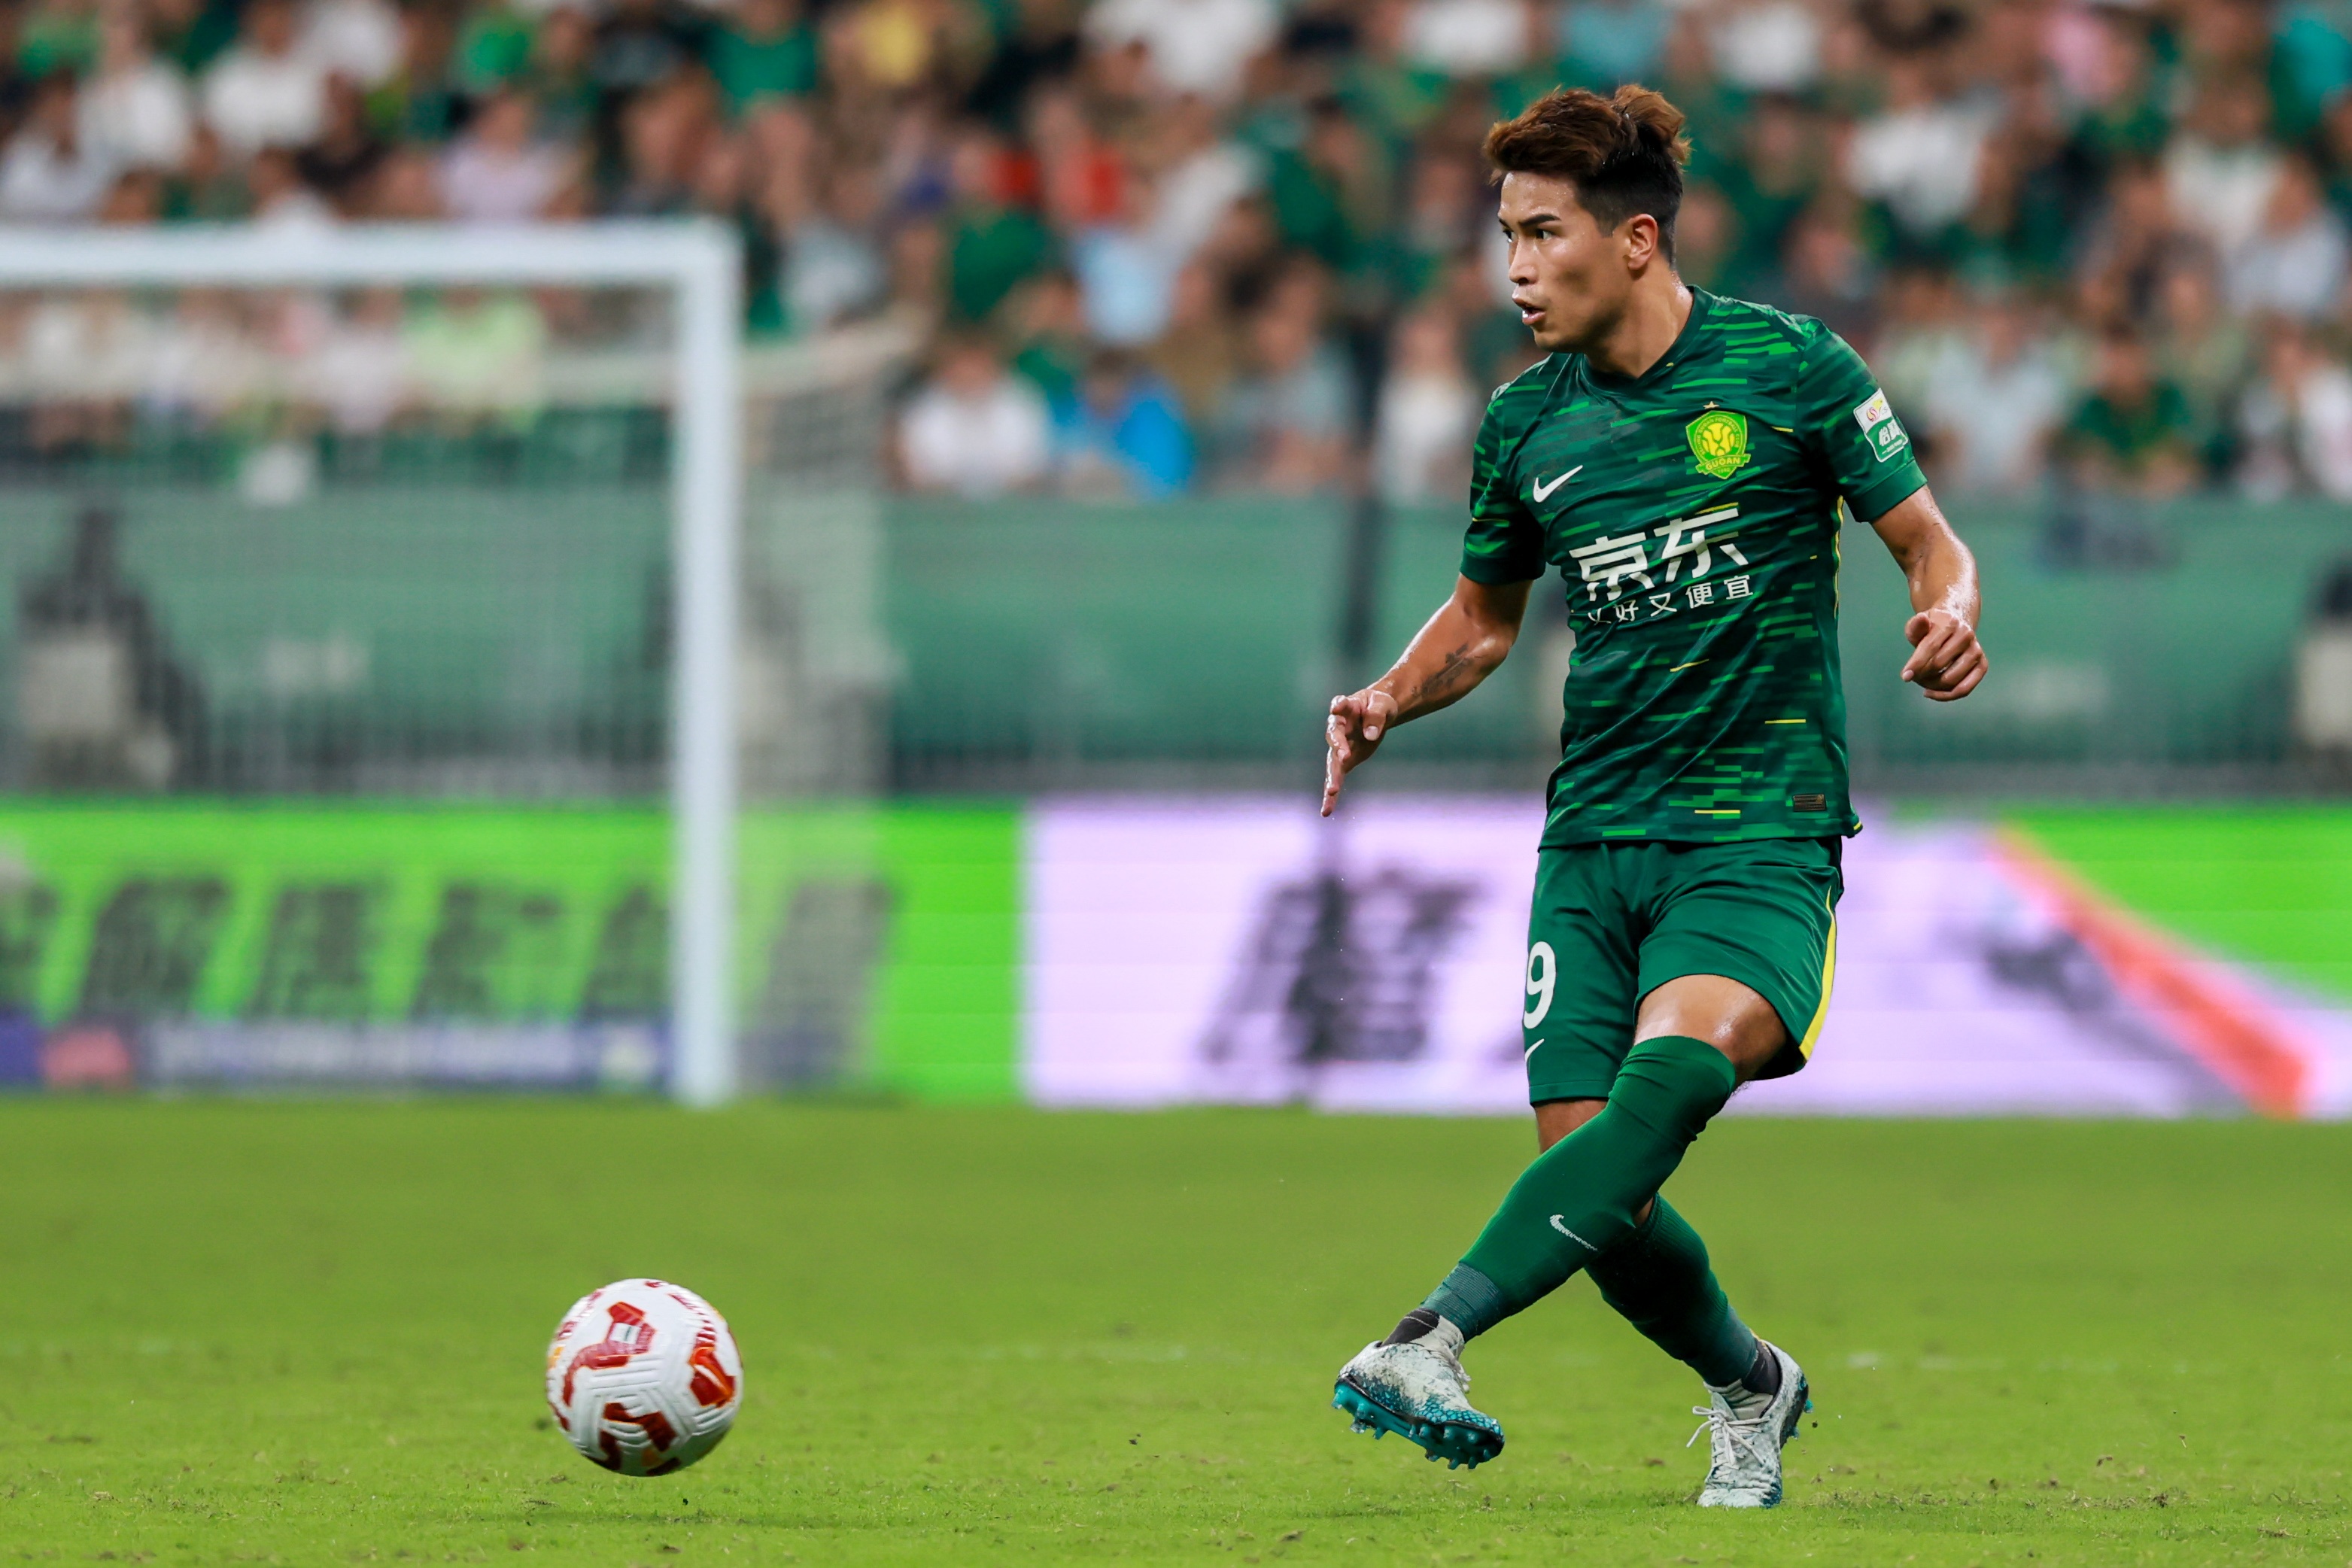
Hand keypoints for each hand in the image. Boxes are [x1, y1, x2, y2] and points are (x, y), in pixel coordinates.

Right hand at [1322, 687, 1398, 815]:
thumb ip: (1376, 717)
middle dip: (1337, 747)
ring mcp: (1339, 746)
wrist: (1377, 713)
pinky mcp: (1345, 760)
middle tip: (1343, 756)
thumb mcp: (1383, 705)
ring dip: (1332, 777)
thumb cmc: (1378, 704)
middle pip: (1333, 737)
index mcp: (1347, 708)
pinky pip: (1337, 778)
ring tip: (1331, 792)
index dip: (1338, 706)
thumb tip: (1371, 735)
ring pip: (1333, 762)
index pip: (1340, 705)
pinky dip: (1331, 795)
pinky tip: (1327, 810)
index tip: (1336, 708)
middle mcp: (1338, 727)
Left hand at [1901, 609, 1985, 701]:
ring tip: (1922, 682)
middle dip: (1921, 674)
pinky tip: (1931, 692)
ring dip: (1931, 686)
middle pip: (1938, 664)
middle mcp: (1966, 635)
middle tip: (1913, 676)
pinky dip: (1946, 695)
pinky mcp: (1982, 665)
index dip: (1916, 664)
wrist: (1955, 625)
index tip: (1905, 677)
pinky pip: (1965, 689)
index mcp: (1950, 623)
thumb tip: (1921, 619)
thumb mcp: (1919, 624)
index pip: (1930, 647)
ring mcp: (1976, 651)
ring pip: (1951, 680)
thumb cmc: (1932, 628)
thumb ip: (1915, 626)